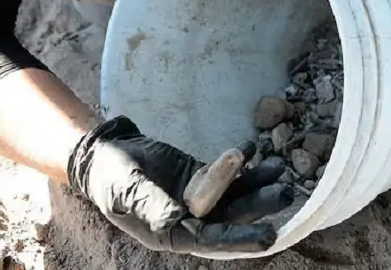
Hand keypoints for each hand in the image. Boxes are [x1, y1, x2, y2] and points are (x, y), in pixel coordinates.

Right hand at [67, 117, 291, 252]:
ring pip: (234, 195)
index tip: (269, 237)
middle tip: (286, 195)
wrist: (103, 154)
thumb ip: (151, 205)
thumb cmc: (109, 178)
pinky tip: (256, 150)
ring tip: (281, 169)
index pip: (211, 241)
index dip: (240, 239)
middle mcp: (188, 220)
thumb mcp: (126, 191)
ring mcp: (196, 198)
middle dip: (259, 207)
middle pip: (231, 217)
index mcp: (170, 233)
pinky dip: (242, 164)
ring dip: (257, 184)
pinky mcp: (199, 177)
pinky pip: (226, 174)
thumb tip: (175, 221)